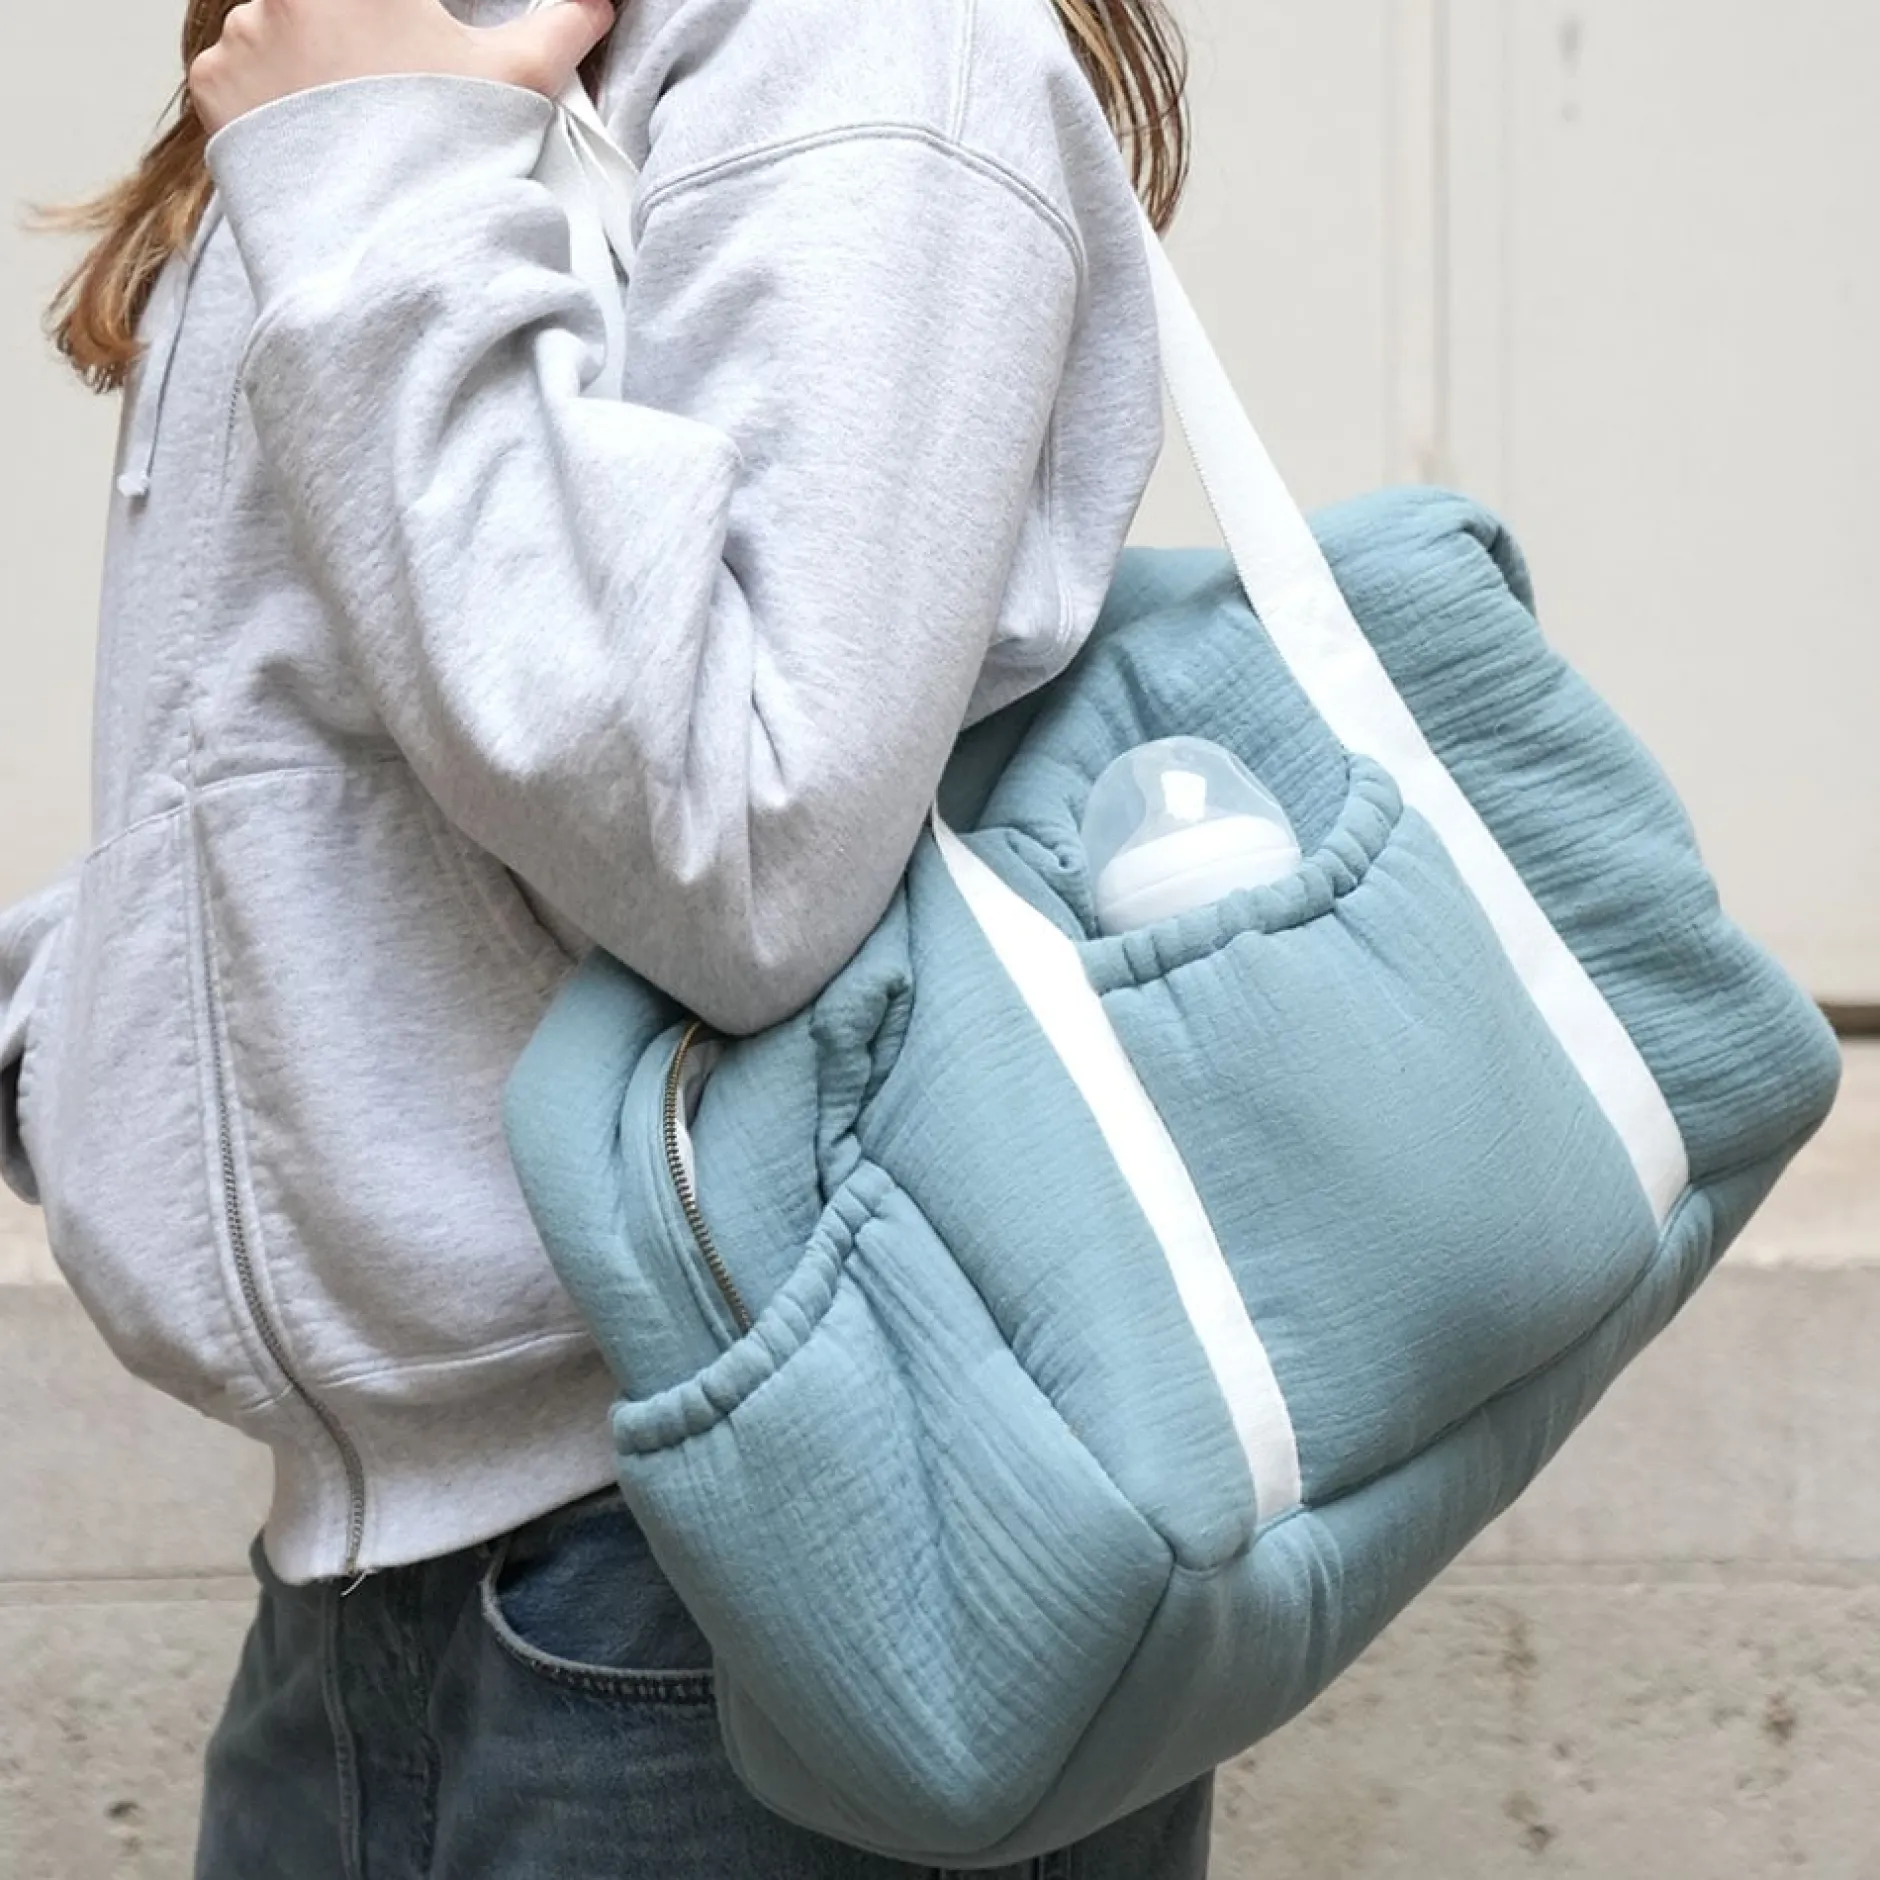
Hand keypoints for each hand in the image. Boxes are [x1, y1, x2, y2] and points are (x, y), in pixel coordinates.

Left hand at [188, 0, 615, 134]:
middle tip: (383, 81)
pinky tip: (311, 137)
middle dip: (351, 31)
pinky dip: (267, 99)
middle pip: (324, 2)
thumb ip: (559, 27)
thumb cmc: (451, 155)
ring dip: (305, 61)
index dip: (395, 14)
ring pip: (276, 28)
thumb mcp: (516, 80)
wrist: (388, 245)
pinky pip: (237, 74)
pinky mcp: (216, 85)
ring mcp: (244, 34)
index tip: (404, 37)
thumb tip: (599, 5)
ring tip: (350, 120)